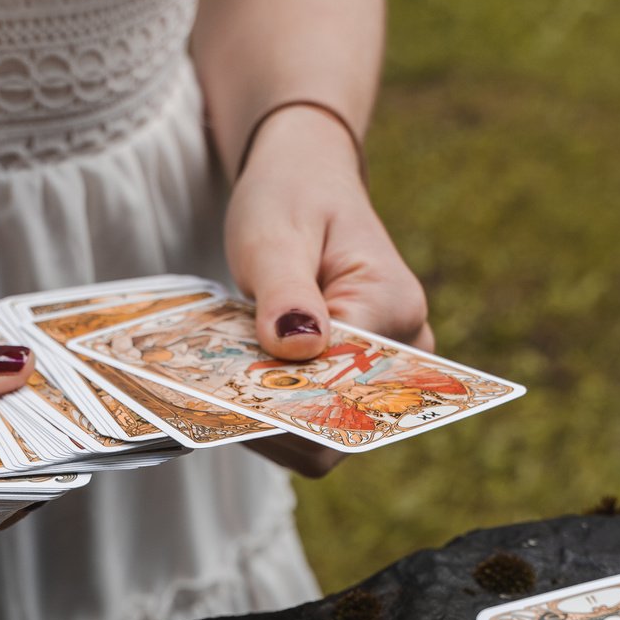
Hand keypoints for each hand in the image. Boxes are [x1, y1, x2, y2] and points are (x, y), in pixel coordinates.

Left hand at [225, 106, 430, 478]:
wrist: (305, 183)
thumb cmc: (293, 197)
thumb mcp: (276, 236)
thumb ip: (286, 293)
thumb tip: (296, 348)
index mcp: (394, 310)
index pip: (345, 393)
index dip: (288, 407)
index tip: (230, 395)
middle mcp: (403, 351)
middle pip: (335, 429)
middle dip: (273, 419)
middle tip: (216, 389)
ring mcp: (378, 373)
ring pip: (318, 437)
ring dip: (265, 417)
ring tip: (225, 380)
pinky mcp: (349, 383)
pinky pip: (308, 423)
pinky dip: (268, 412)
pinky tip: (236, 385)